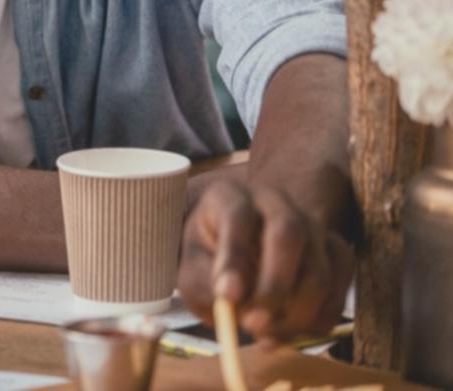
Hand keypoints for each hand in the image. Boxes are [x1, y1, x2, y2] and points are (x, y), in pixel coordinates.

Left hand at [177, 179, 351, 344]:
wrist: (236, 261)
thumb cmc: (208, 262)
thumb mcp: (191, 272)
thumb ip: (206, 285)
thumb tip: (235, 303)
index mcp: (230, 196)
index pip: (237, 216)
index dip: (234, 256)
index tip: (226, 295)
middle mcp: (275, 203)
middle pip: (289, 234)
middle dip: (274, 286)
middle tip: (254, 323)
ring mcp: (311, 225)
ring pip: (319, 267)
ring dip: (297, 312)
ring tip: (267, 335)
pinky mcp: (335, 253)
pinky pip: (340, 287)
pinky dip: (320, 317)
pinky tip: (293, 332)